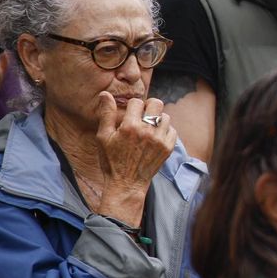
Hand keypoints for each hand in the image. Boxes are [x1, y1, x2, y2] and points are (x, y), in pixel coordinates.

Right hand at [94, 94, 175, 223]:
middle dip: (149, 106)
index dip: (132, 106)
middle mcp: (148, 132)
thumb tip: (105, 94)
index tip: (129, 114)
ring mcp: (160, 140)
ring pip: (166, 116)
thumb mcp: (103, 137)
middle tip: (142, 114)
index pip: (137, 102)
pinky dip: (165, 130)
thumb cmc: (111, 160)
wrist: (126, 184)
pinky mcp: (168, 148)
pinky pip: (172, 130)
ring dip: (157, 118)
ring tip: (148, 127)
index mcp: (130, 127)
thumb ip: (106, 114)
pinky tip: (155, 136)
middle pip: (157, 104)